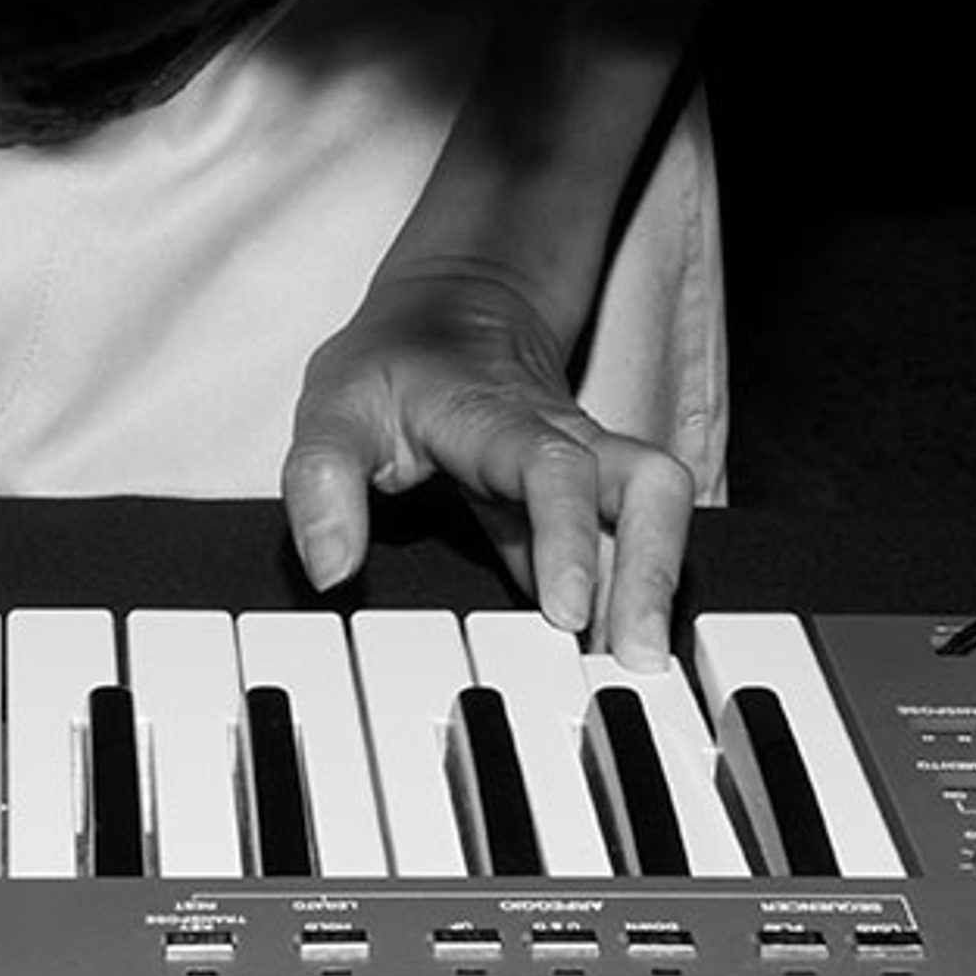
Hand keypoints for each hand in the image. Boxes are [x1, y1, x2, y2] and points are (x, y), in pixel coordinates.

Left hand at [282, 258, 694, 661]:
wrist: (450, 310)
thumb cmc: (395, 362)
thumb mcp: (333, 407)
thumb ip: (321, 483)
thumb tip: (332, 568)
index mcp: (498, 417)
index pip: (555, 469)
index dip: (568, 538)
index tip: (567, 610)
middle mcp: (561, 439)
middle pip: (648, 490)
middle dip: (654, 574)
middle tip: (637, 657)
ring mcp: (582, 470)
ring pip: (652, 517)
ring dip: (652, 589)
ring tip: (633, 664)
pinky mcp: (581, 503)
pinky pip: (620, 545)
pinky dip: (623, 596)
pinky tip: (607, 651)